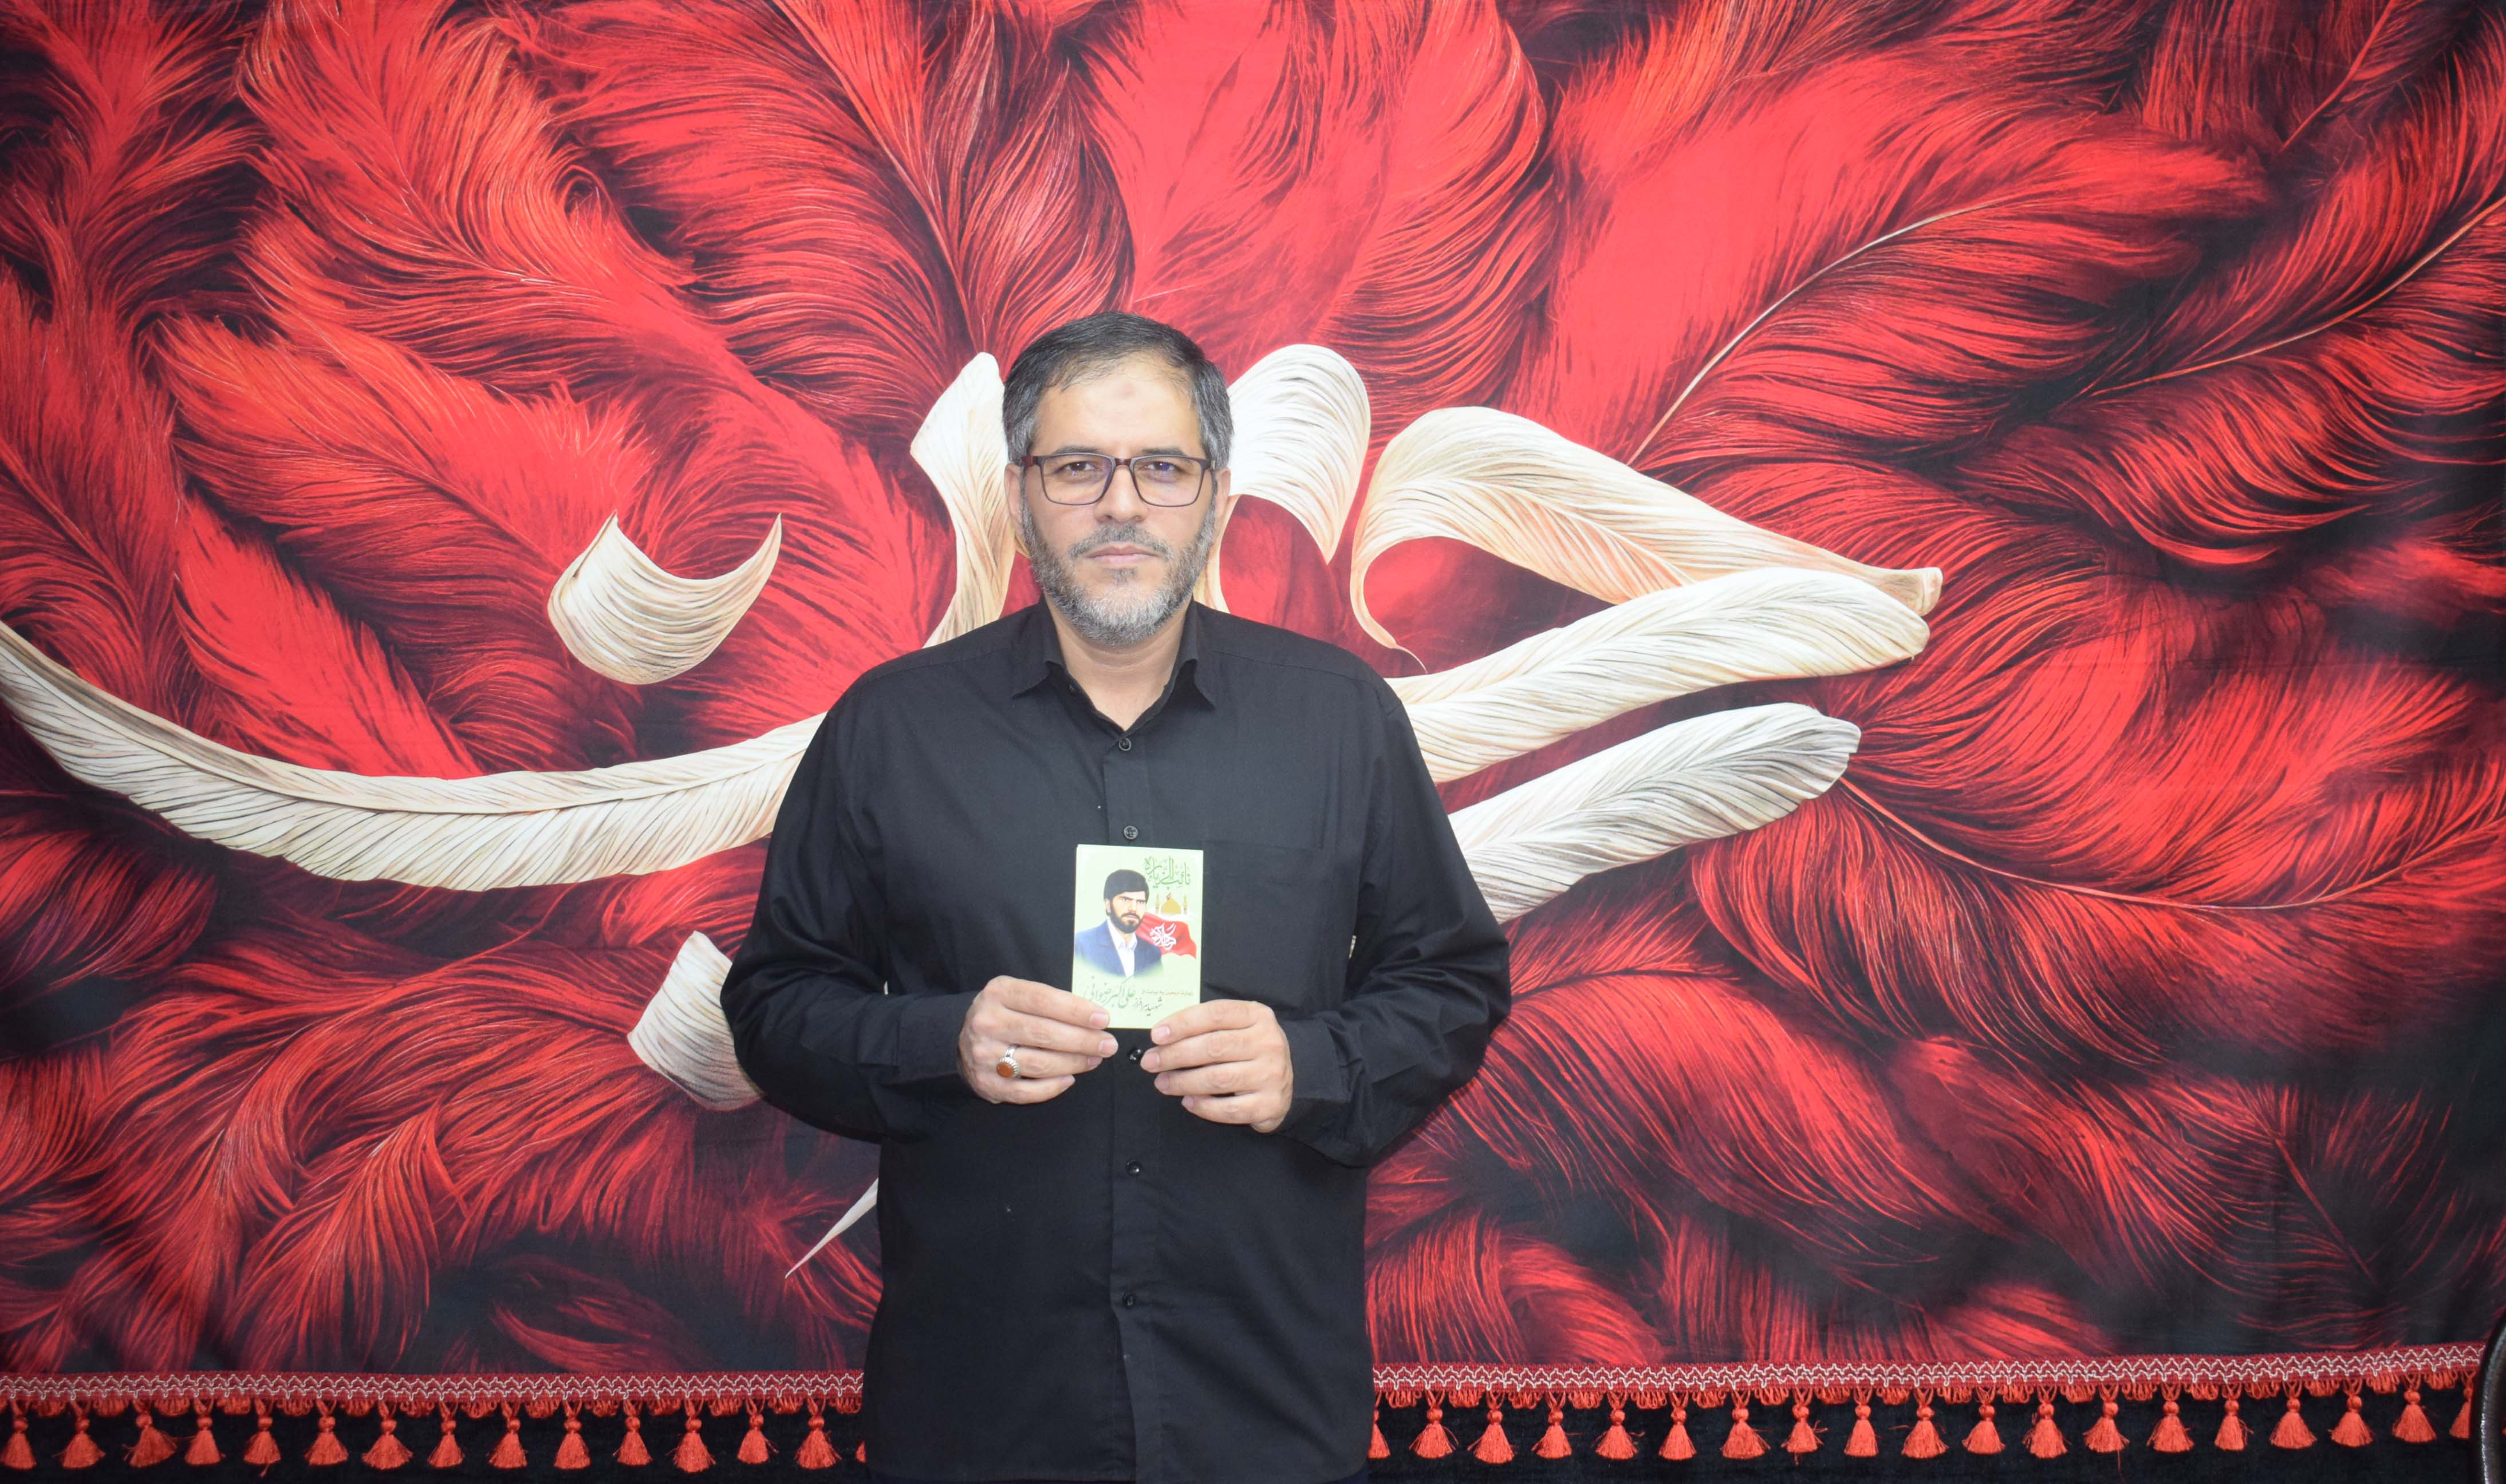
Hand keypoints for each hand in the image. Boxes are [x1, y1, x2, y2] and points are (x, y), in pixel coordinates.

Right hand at [959, 976, 1114, 1104]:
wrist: (961, 1038)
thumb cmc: (1005, 1013)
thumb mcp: (1018, 994)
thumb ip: (1049, 1002)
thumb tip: (1094, 1018)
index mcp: (998, 993)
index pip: (1043, 1000)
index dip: (1076, 1010)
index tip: (1103, 1019)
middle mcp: (988, 1023)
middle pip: (1043, 1033)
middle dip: (1082, 1040)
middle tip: (1107, 1044)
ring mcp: (984, 1055)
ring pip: (1038, 1063)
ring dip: (1073, 1063)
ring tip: (1094, 1059)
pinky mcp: (987, 1084)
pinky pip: (1026, 1091)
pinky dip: (1052, 1087)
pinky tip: (1069, 1079)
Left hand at [1143, 1000, 1293, 1132]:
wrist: (1289, 1079)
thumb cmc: (1250, 1048)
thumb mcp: (1238, 1026)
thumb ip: (1207, 1025)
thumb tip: (1164, 1036)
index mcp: (1257, 1016)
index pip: (1216, 1014)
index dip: (1183, 1023)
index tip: (1157, 1035)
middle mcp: (1268, 1043)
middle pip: (1213, 1047)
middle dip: (1175, 1055)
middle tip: (1151, 1062)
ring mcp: (1271, 1075)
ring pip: (1218, 1079)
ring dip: (1183, 1081)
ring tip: (1162, 1083)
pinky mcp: (1270, 1104)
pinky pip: (1230, 1109)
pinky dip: (1204, 1107)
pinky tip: (1188, 1102)